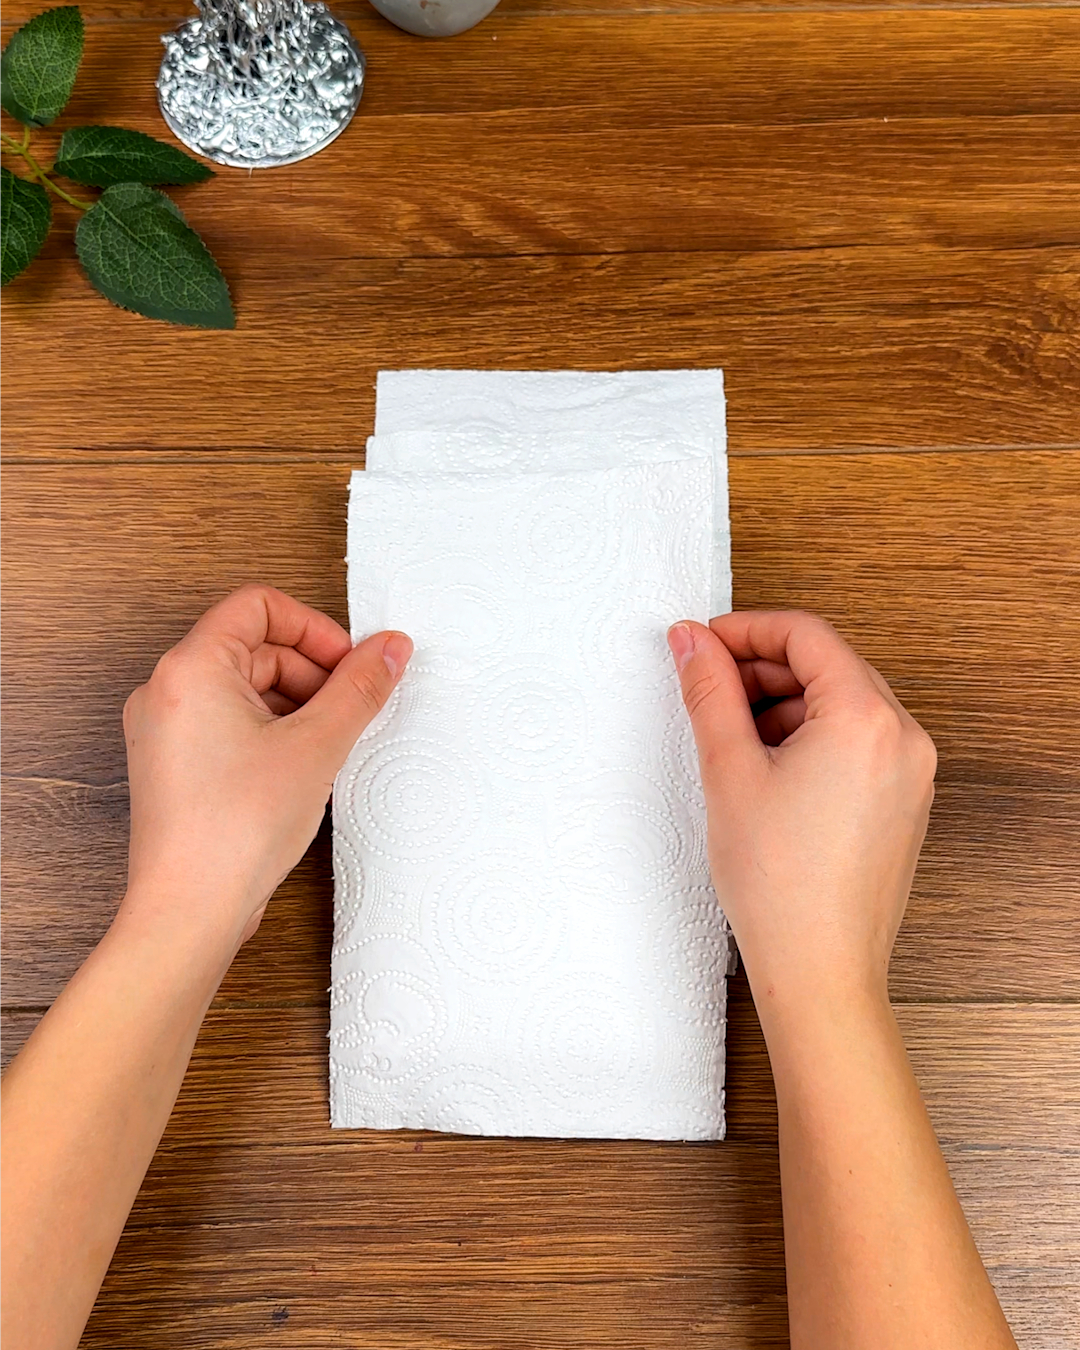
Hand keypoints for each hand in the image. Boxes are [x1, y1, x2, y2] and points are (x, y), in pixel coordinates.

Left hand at [121, 584, 411, 946]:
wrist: (189, 909)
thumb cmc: (232, 830)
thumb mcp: (317, 746)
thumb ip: (359, 689)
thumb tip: (390, 649)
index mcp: (191, 668)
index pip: (258, 605)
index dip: (315, 627)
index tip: (351, 663)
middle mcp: (166, 690)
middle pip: (254, 646)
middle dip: (312, 671)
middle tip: (352, 707)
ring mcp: (165, 730)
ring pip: (243, 686)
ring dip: (296, 703)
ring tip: (329, 744)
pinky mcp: (175, 765)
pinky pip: (229, 722)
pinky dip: (271, 730)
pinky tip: (302, 767)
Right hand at [667, 611, 935, 1012]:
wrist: (819, 969)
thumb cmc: (780, 884)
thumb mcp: (729, 771)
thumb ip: (709, 692)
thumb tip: (691, 641)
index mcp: (866, 719)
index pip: (805, 635)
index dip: (746, 630)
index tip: (703, 644)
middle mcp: (904, 737)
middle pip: (828, 665)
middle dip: (762, 668)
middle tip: (708, 687)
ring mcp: (911, 771)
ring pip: (842, 703)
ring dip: (784, 703)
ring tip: (732, 738)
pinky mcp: (904, 801)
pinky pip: (858, 741)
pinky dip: (811, 736)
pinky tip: (767, 768)